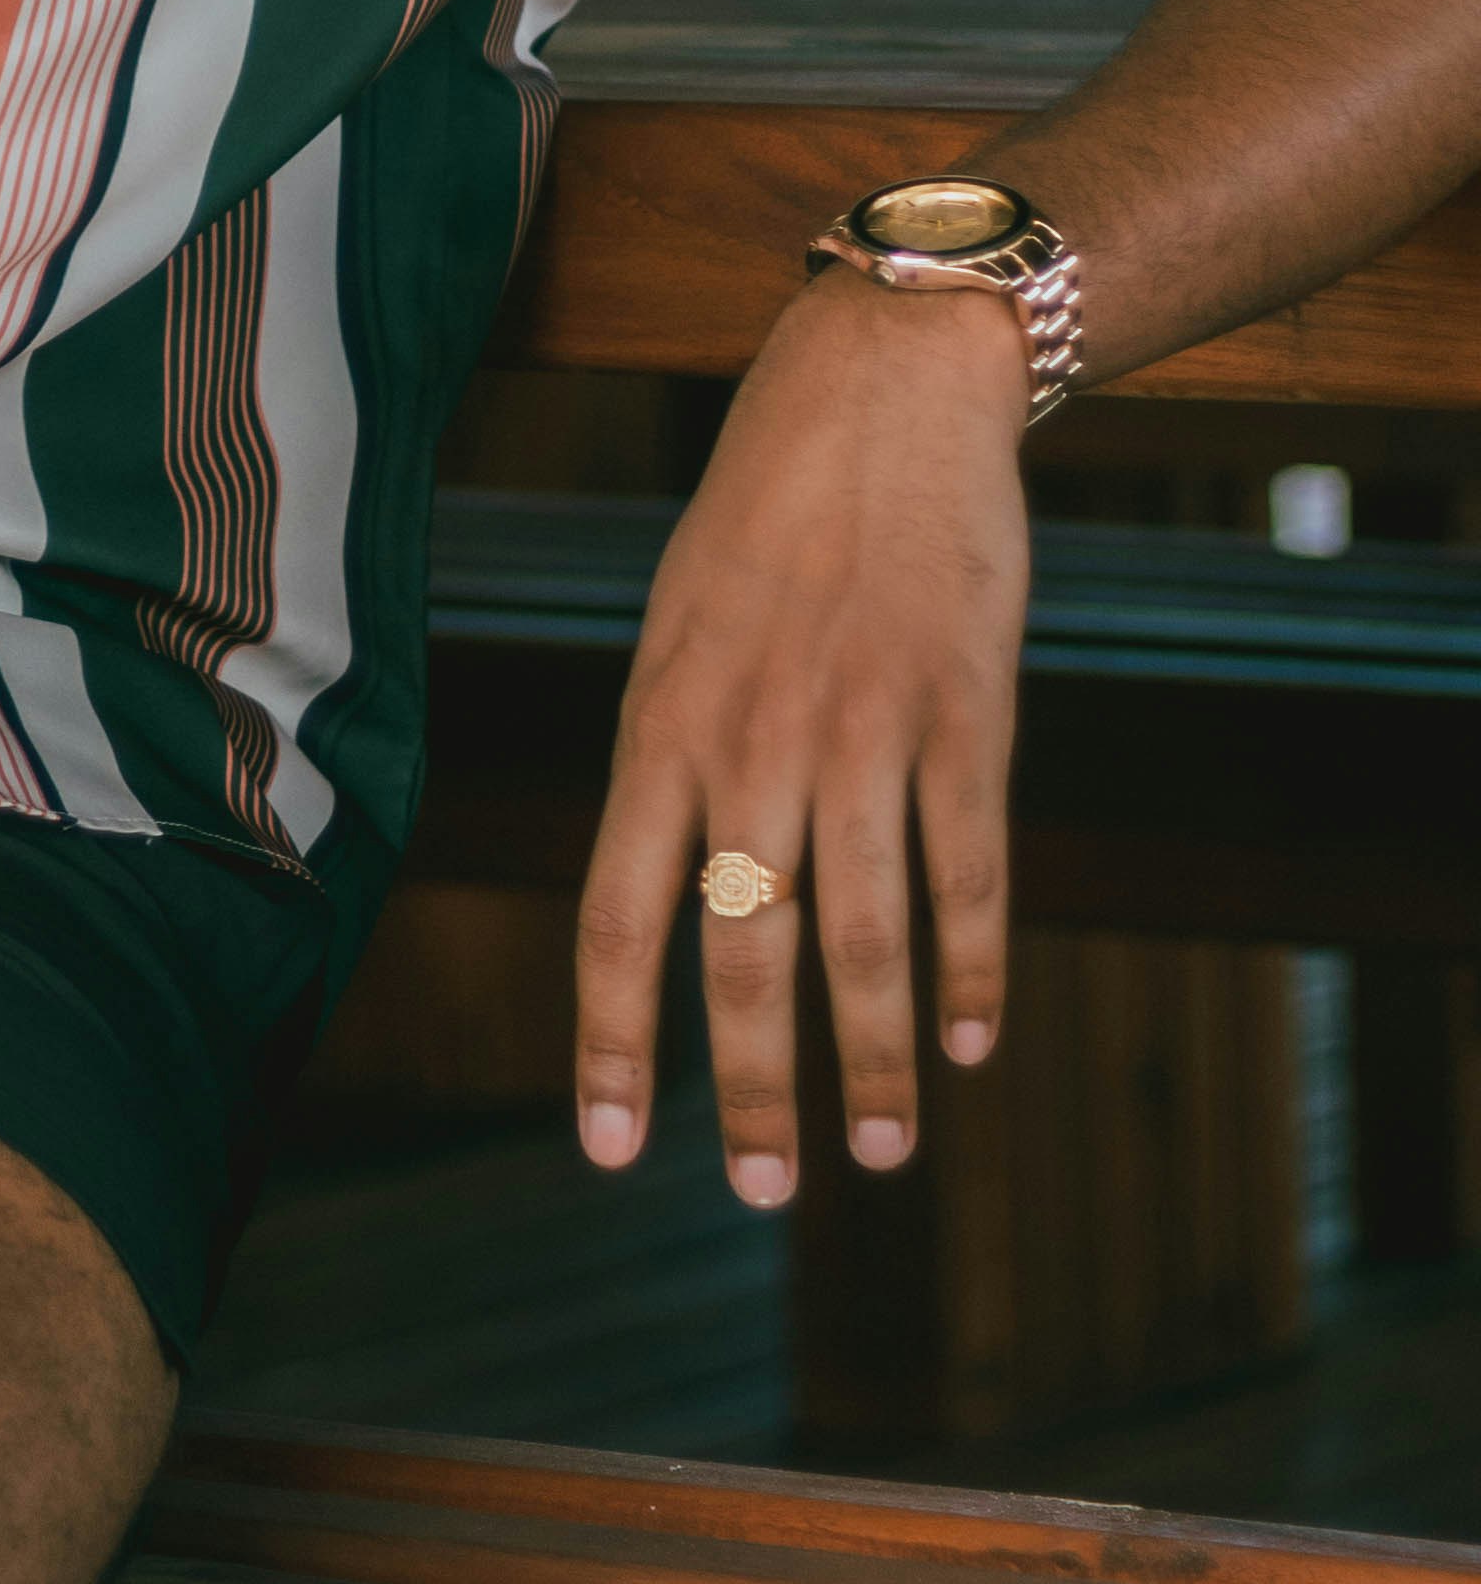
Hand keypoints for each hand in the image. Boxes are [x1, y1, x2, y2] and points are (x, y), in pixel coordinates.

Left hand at [572, 273, 1027, 1208]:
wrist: (884, 391)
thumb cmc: (762, 520)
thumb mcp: (675, 630)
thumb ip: (670, 761)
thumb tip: (660, 896)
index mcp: (662, 724)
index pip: (617, 915)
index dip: (613, 1040)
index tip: (612, 1148)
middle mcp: (753, 740)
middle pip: (744, 951)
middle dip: (754, 1090)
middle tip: (765, 1192)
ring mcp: (865, 729)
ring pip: (866, 935)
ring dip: (878, 1060)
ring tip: (885, 1153)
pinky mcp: (967, 714)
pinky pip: (968, 872)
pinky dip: (971, 970)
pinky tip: (972, 1042)